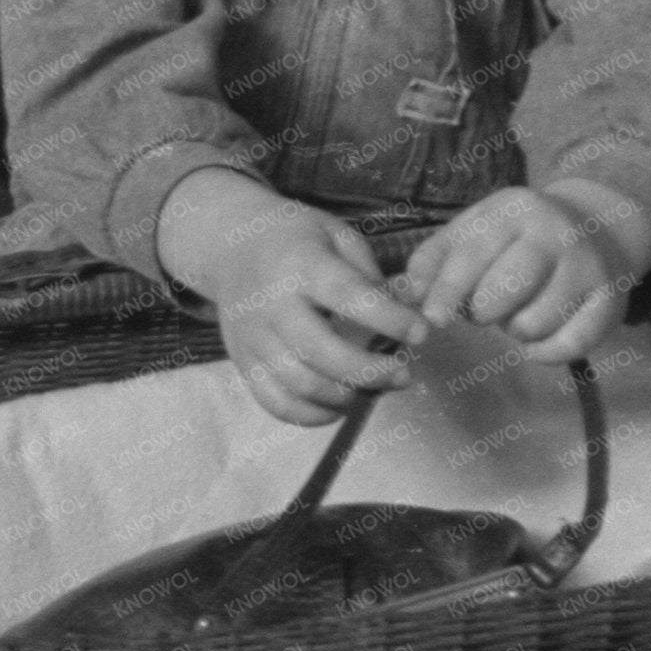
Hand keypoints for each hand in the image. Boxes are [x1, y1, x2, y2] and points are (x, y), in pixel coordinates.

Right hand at [158, 171, 426, 427]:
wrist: (228, 245)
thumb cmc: (296, 239)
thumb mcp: (337, 235)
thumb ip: (372, 276)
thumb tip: (409, 316)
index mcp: (300, 264)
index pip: (349, 296)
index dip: (391, 319)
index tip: (422, 332)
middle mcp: (271, 304)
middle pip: (322, 353)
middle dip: (373, 371)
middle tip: (404, 374)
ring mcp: (252, 337)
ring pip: (301, 385)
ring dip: (349, 396)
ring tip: (374, 387)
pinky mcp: (243, 363)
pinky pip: (277, 404)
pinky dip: (314, 415)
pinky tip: (340, 401)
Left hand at [398, 180, 650, 364]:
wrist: (597, 226)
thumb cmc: (515, 238)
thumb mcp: (473, 232)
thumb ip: (433, 259)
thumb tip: (404, 295)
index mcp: (513, 210)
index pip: (472, 255)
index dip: (447, 290)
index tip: (430, 318)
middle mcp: (555, 234)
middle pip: (507, 287)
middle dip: (483, 310)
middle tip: (483, 310)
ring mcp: (588, 266)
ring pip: (536, 321)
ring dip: (515, 330)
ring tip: (515, 316)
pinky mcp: (612, 301)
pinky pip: (572, 344)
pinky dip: (547, 353)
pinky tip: (537, 343)